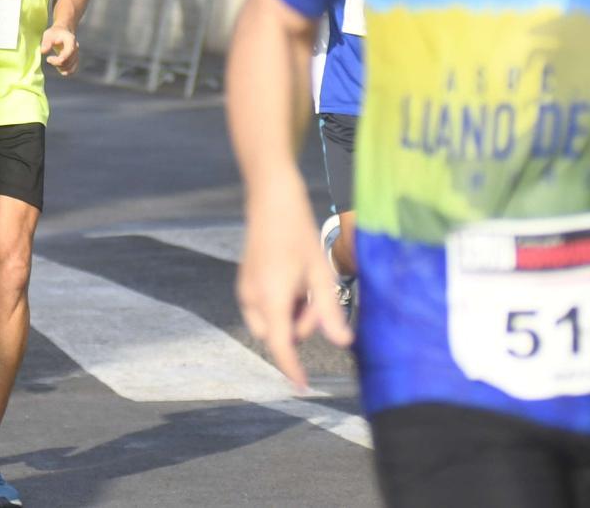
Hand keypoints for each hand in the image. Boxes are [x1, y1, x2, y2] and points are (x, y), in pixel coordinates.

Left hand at [41, 26, 78, 75]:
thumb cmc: (54, 34)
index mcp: (71, 40)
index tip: (48, 58)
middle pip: (68, 62)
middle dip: (56, 64)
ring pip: (70, 68)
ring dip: (60, 68)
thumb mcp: (48, 35)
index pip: (67, 54)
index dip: (57, 60)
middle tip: (49, 59)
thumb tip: (43, 51)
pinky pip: (72, 70)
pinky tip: (58, 66)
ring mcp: (77, 54)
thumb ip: (46, 42)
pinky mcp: (75, 60)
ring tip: (53, 61)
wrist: (62, 32)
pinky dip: (65, 71)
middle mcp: (76, 48)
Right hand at [236, 172, 349, 389]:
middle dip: (301, 324)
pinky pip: (265, 308)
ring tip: (305, 282)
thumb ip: (331, 312)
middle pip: (279, 334)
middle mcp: (252, 299)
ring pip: (272, 321)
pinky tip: (293, 278)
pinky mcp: (245, 283)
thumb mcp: (321, 274)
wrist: (271, 201)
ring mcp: (245, 290)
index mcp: (271, 299)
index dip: (292, 369)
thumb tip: (344, 343)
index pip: (281, 346)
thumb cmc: (298, 235)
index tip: (302, 387)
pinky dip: (282, 304)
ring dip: (291, 313)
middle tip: (317, 296)